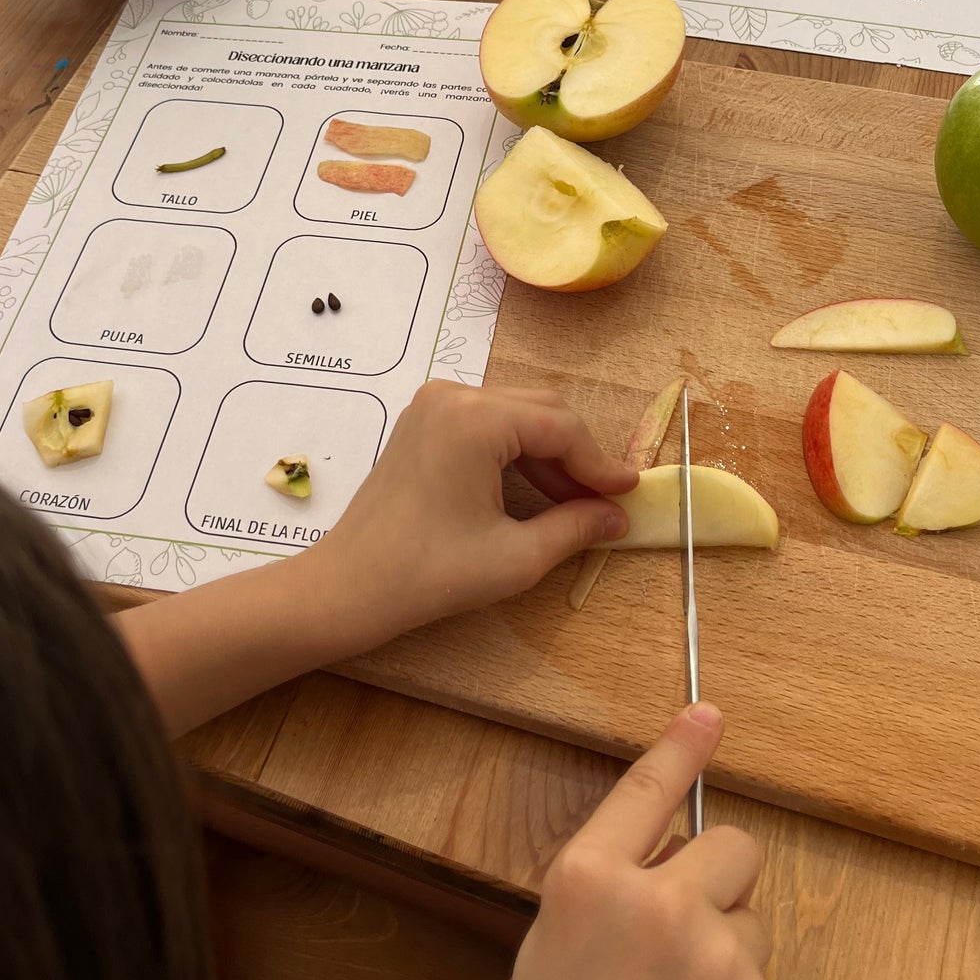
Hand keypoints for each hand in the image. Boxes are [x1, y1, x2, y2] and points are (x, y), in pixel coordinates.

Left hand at [303, 381, 635, 647]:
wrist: (349, 585)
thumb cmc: (429, 574)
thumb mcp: (515, 557)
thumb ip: (575, 528)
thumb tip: (617, 517)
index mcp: (476, 418)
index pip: (561, 428)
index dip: (600, 463)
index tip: (630, 494)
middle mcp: (454, 394)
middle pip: (541, 411)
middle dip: (578, 456)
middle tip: (608, 501)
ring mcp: (433, 404)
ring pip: (517, 416)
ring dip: (550, 456)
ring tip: (578, 504)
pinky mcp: (423, 422)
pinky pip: (488, 425)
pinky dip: (517, 454)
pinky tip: (537, 493)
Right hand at [503, 703, 795, 979]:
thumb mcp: (550, 953)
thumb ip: (605, 890)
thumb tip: (669, 849)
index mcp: (585, 883)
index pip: (645, 791)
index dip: (681, 746)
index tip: (710, 712)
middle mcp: (655, 904)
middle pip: (731, 844)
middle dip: (719, 879)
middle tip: (682, 941)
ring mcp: (719, 958)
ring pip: (754, 918)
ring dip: (730, 951)